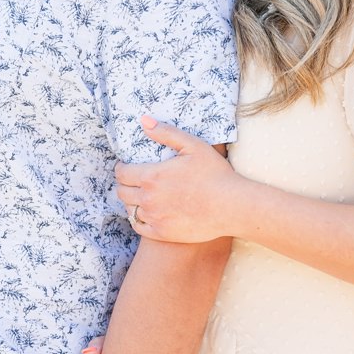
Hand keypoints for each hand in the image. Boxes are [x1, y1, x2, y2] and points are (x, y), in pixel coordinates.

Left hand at [114, 118, 245, 243]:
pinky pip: (138, 226)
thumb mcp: (193, 146)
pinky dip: (138, 219)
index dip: (121, 169)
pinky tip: (145, 214)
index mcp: (152, 176)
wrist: (232, 207)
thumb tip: (143, 121)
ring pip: (129, 209)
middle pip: (122, 192)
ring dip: (131, 201)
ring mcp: (154, 217)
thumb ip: (166, 133)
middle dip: (123, 184)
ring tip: (139, 196)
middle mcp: (148, 198)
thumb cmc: (216, 174)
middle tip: (131, 181)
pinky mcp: (161, 233)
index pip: (122, 173)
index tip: (125, 167)